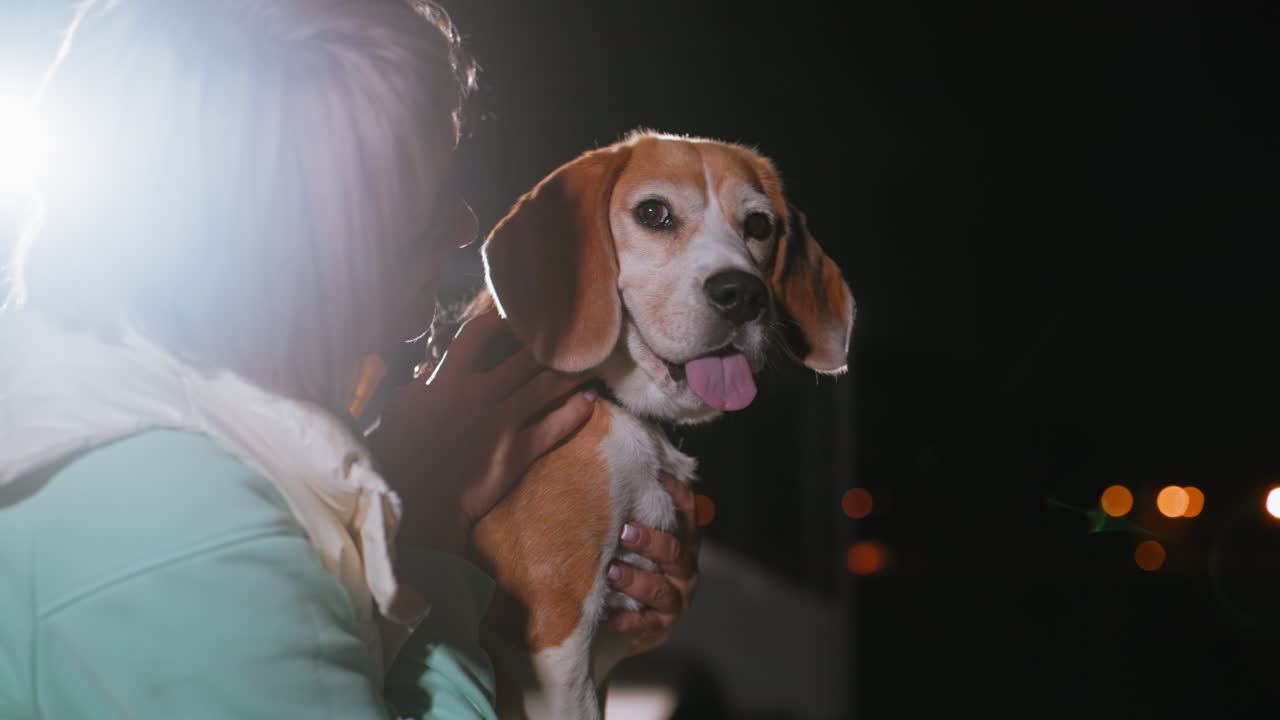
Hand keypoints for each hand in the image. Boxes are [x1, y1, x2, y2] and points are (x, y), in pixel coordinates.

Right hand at [368, 309, 595, 553]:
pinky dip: (575, 411)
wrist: (414, 502)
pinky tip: (590, 399)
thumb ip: (420, 386)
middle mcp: (479, 395)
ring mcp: (501, 424)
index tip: (519, 314)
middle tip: (573, 334)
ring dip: (571, 373)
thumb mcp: (399, 410)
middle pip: (525, 359)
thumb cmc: (397, 456)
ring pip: (545, 388)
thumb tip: (431, 370)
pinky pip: (554, 428)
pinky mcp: (516, 453)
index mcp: (447, 381)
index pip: (478, 336)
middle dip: (550, 345)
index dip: (501, 321)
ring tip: (591, 361)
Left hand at [605, 473, 701, 655]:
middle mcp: (685, 570)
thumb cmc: (629, 568)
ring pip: (660, 589)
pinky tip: (605, 613)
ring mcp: (676, 600)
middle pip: (674, 551)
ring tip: (612, 572)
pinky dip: (624, 619)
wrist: (630, 624)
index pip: (688, 513)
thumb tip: (599, 469)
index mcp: (683, 543)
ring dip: (636, 580)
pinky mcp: (660, 628)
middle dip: (650, 541)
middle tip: (624, 532)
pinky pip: (642, 623)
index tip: (660, 477)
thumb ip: (628, 514)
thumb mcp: (634, 541)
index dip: (678, 494)